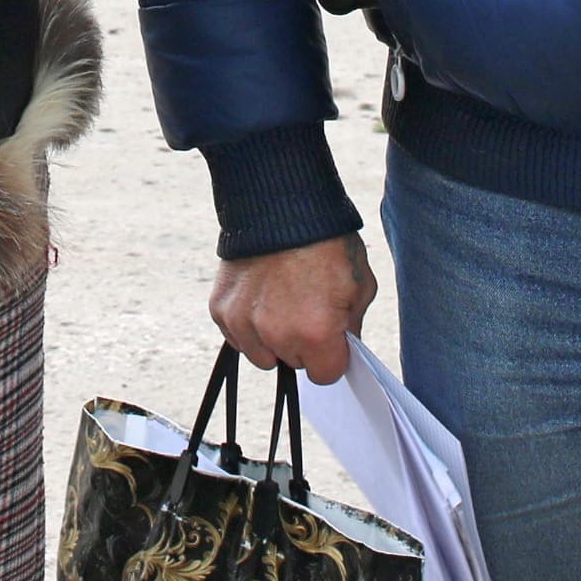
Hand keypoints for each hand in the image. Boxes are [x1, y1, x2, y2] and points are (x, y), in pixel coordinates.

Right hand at [211, 233, 376, 385]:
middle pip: (293, 364)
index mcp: (316, 333)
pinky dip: (248, 323)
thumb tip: (343, 347)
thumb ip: (350, 326)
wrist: (282, 205)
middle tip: (306, 308)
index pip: (325, 375)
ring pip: (262, 356)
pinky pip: (237, 336)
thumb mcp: (359, 286)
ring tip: (281, 302)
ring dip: (272, 339)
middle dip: (302, 345)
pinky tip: (260, 296)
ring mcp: (244, 323)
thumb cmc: (325, 242)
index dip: (332, 355)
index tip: (331, 337)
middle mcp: (277, 334)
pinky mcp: (221, 309)